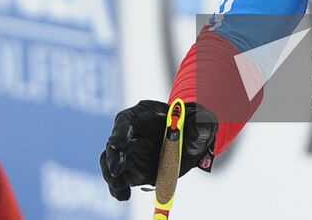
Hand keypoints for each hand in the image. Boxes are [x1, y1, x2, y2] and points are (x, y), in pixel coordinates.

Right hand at [100, 100, 216, 200]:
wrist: (194, 139)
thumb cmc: (194, 123)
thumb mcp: (200, 120)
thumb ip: (199, 124)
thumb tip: (197, 130)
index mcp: (144, 115)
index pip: (126, 120)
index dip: (120, 131)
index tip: (118, 144)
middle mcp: (132, 134)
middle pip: (115, 143)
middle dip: (113, 156)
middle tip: (117, 169)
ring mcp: (132, 153)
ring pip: (111, 162)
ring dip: (111, 174)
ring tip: (120, 186)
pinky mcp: (135, 171)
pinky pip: (120, 180)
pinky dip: (118, 189)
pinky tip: (124, 195)